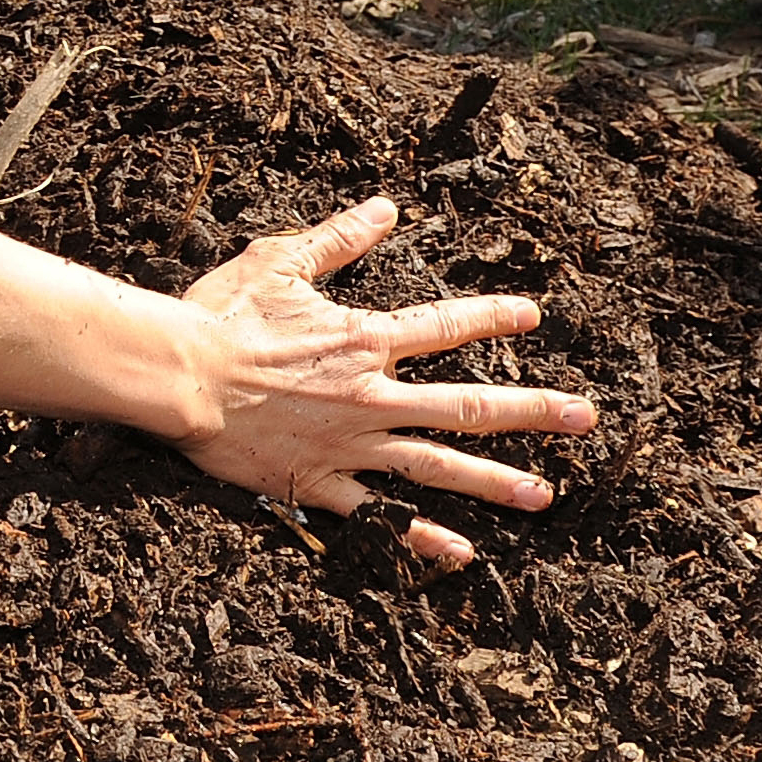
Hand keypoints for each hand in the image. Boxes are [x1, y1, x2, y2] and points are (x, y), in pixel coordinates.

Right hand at [175, 197, 596, 566]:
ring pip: (436, 466)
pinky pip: (378, 516)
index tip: (534, 318)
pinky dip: (420, 537)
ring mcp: (349, 443)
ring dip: (494, 481)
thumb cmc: (221, 313)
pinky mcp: (317, 481)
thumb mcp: (280, 261)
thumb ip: (339, 238)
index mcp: (363, 339)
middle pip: (466, 405)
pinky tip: (462, 553)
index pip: (444, 326)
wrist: (177, 375)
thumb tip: (387, 208)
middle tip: (584, 418)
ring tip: (543, 496)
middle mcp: (370, 394)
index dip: (492, 318)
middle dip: (531, 411)